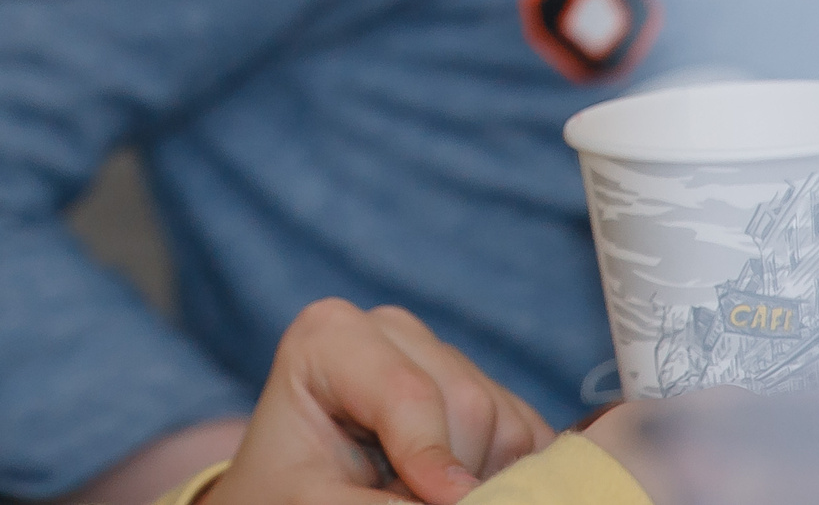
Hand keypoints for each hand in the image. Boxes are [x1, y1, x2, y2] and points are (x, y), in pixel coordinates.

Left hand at [211, 300, 553, 504]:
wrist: (294, 492)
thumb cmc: (287, 491)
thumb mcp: (311, 502)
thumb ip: (377, 504)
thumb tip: (459, 498)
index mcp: (331, 336)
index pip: (406, 392)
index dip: (431, 457)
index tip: (445, 500)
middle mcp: (393, 331)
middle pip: (466, 405)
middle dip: (448, 478)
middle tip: (399, 499)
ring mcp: (443, 357)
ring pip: (506, 425)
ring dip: (479, 481)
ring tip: (412, 494)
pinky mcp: (486, 392)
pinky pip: (531, 438)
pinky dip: (511, 477)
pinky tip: (465, 489)